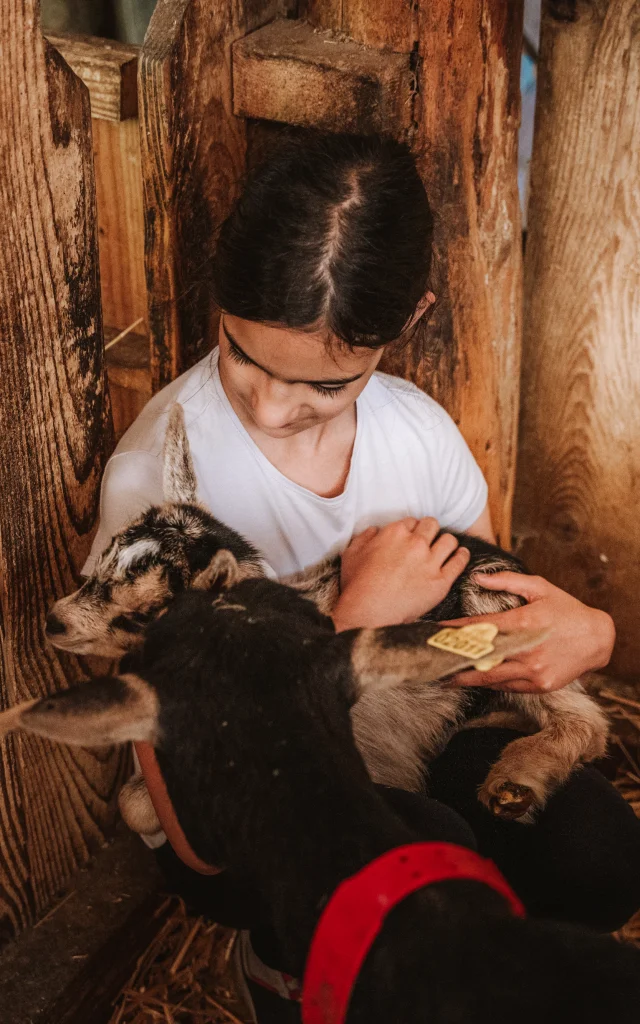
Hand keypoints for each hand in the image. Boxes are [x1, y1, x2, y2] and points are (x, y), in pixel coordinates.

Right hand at [332, 517, 469, 631]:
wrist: (368, 612)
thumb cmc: (357, 585)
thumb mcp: (352, 554)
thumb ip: (364, 537)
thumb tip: (374, 530)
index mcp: (395, 533)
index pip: (411, 521)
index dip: (411, 529)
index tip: (411, 537)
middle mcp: (415, 543)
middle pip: (432, 525)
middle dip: (430, 531)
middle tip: (428, 540)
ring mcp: (430, 562)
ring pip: (449, 540)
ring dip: (447, 542)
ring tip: (445, 548)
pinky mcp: (440, 581)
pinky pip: (459, 562)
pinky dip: (462, 556)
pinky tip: (460, 555)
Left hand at [445, 572, 614, 692]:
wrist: (598, 638)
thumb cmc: (566, 610)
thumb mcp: (540, 588)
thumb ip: (507, 580)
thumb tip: (477, 577)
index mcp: (524, 623)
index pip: (480, 628)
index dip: (455, 631)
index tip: (436, 631)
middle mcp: (526, 649)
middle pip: (480, 657)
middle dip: (453, 658)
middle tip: (430, 659)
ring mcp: (533, 671)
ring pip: (490, 678)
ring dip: (465, 677)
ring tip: (443, 676)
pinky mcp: (540, 685)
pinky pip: (507, 686)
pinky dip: (490, 683)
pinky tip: (473, 681)